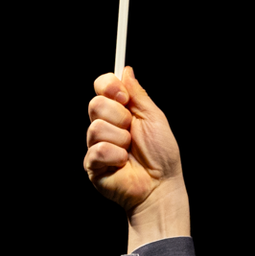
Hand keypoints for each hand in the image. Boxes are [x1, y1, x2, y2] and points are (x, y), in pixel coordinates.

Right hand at [85, 67, 187, 234]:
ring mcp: (97, 144)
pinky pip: (97, 150)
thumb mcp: (154, 118)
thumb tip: (125, 70)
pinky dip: (115, 156)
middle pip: (95, 104)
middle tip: (132, 130)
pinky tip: (123, 163)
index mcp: (120, 111)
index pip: (102, 87)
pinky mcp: (92, 164)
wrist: (161, 185)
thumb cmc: (162, 154)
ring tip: (130, 151)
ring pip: (96, 127)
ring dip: (120, 139)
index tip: (123, 96)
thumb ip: (138, 94)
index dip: (108, 86)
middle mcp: (106, 125)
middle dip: (119, 116)